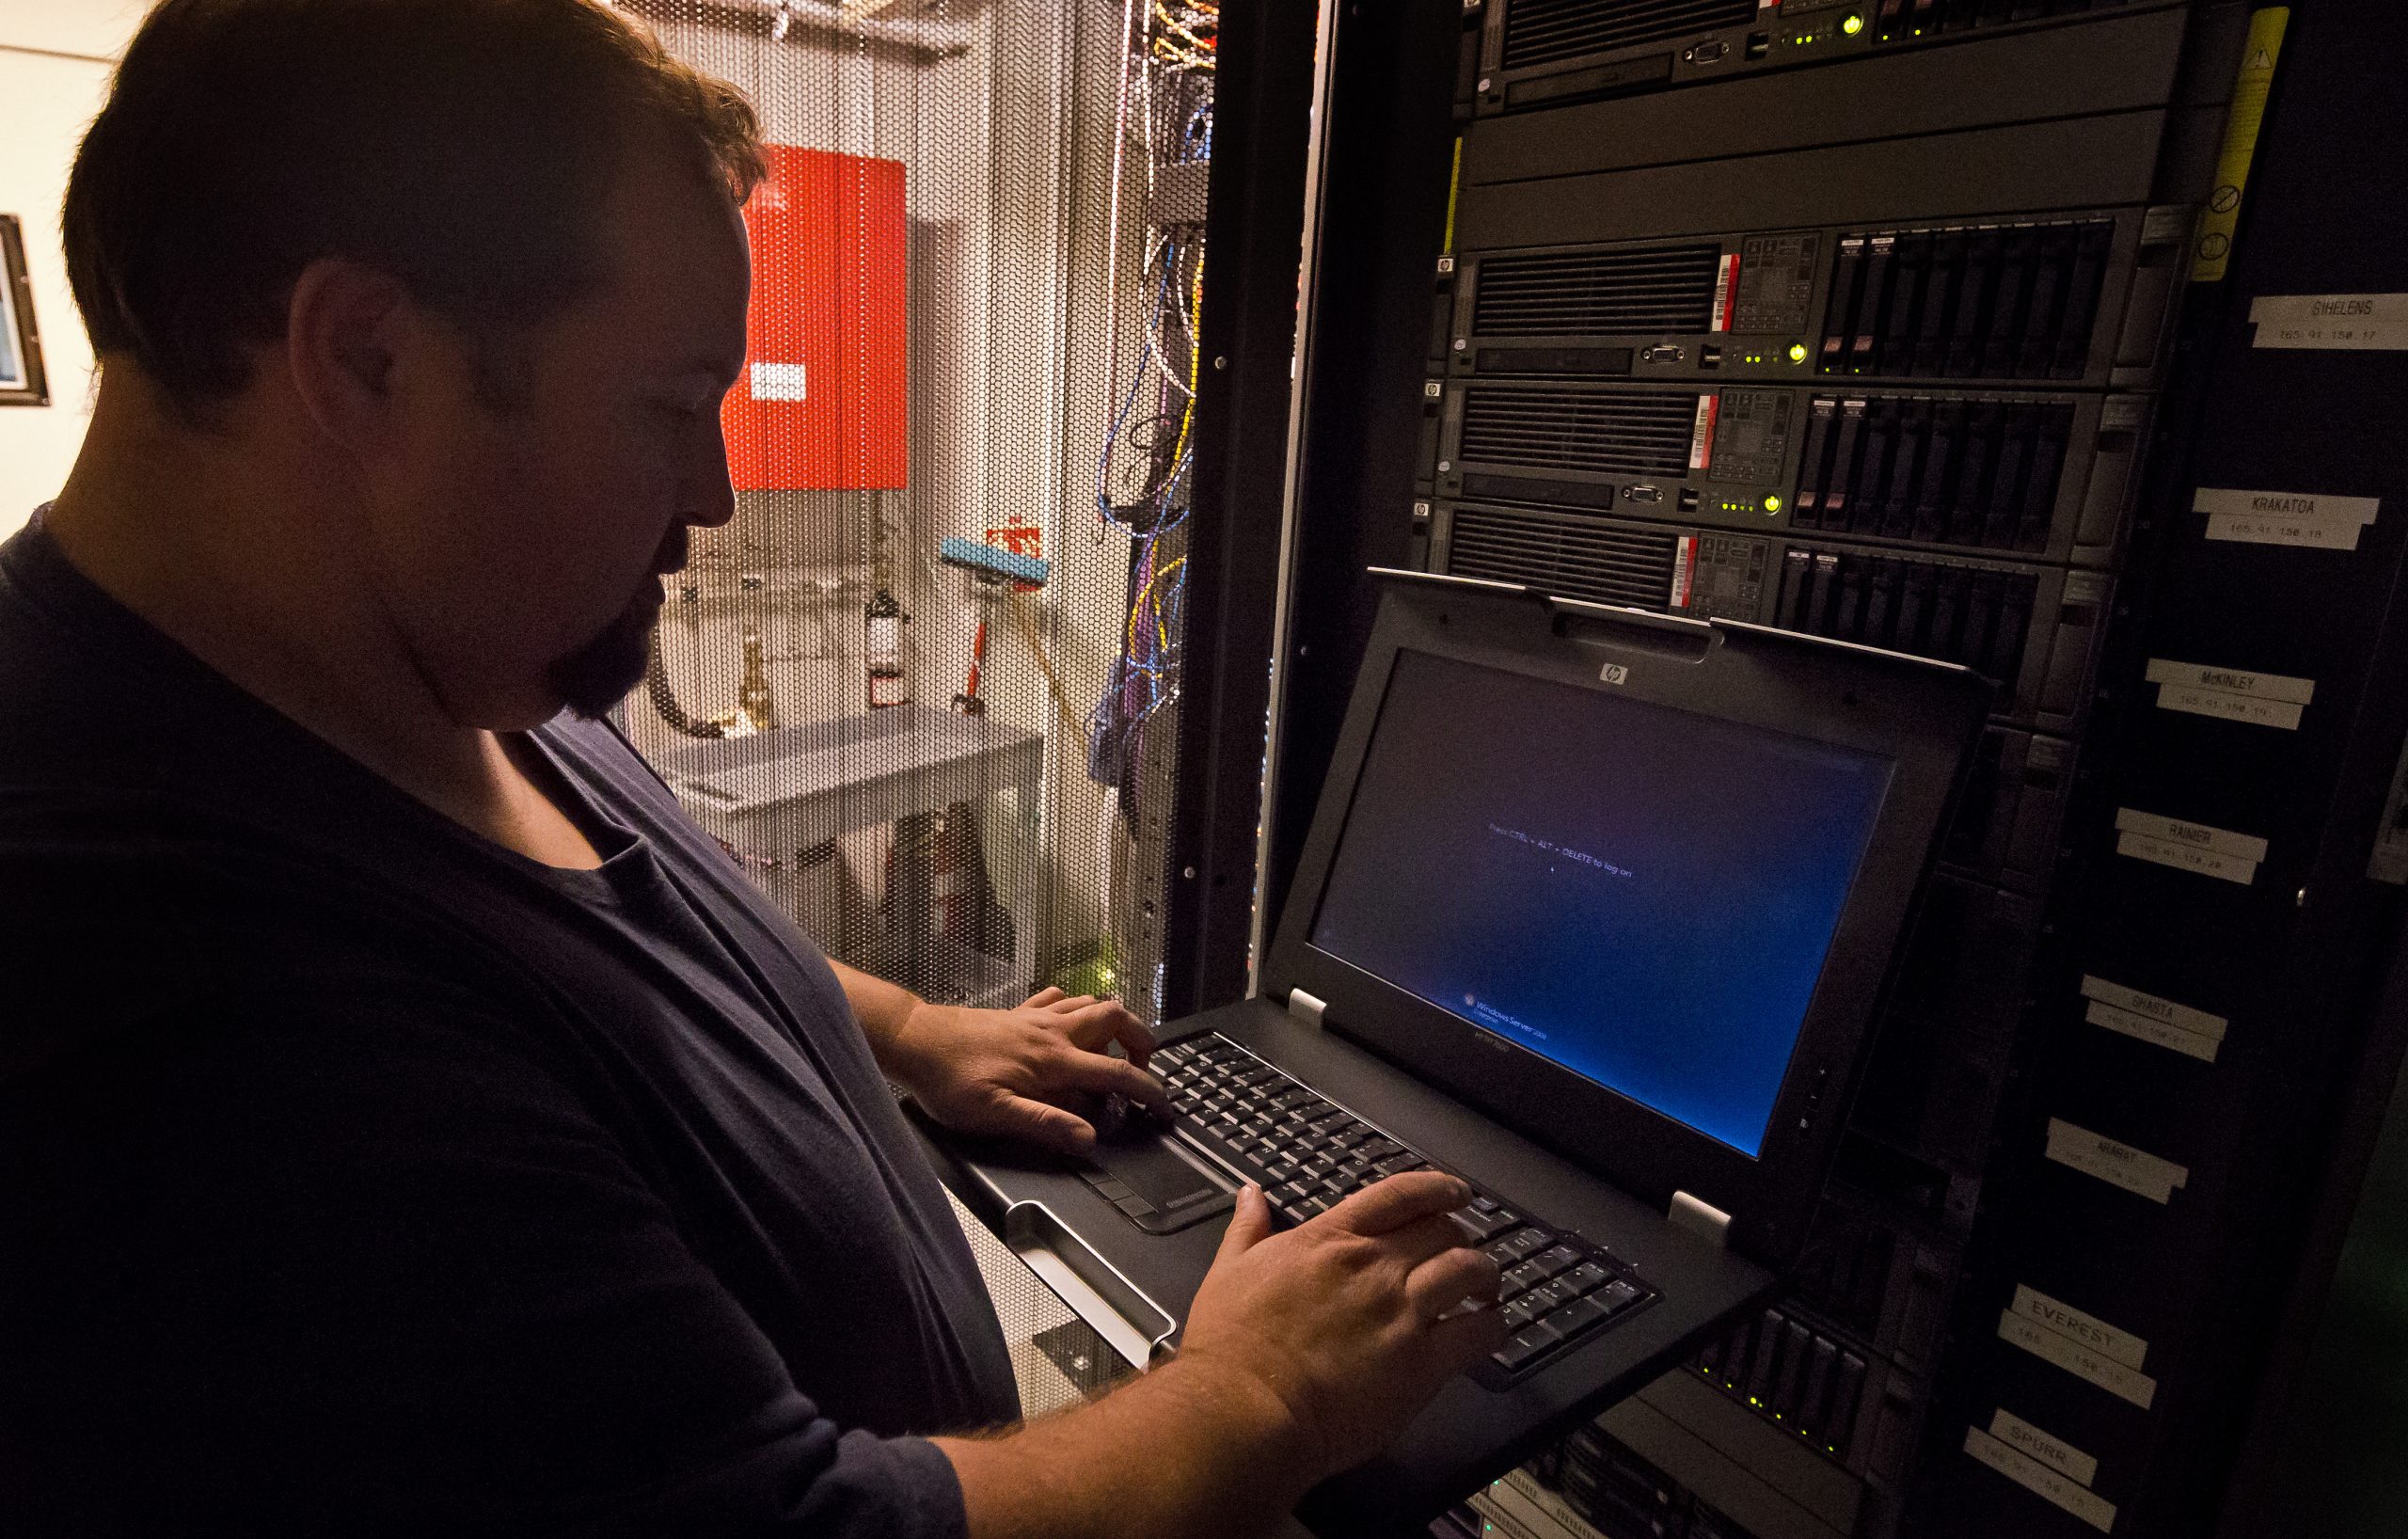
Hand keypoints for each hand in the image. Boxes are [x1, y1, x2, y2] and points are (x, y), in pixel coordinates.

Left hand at [887, 987, 1168, 1155]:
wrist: (915, 1040)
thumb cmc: (949, 1079)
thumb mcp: (995, 1114)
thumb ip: (1045, 1124)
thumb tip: (1088, 1138)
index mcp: (1054, 1061)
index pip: (1117, 1072)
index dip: (1149, 1092)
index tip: (1164, 1108)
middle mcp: (1052, 1033)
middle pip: (1116, 1018)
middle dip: (1142, 1040)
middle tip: (1143, 1068)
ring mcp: (1035, 1018)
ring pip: (1091, 1003)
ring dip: (1113, 1021)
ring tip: (1115, 1047)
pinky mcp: (1017, 1013)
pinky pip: (1057, 998)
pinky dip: (1073, 1006)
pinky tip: (1067, 1022)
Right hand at [1172, 1172, 1506, 1482]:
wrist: (1244, 1406)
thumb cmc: (1231, 1347)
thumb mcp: (1228, 1270)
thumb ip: (1247, 1229)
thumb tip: (1252, 1196)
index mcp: (1329, 1240)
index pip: (1399, 1195)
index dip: (1437, 1188)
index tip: (1454, 1193)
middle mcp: (1373, 1268)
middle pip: (1443, 1231)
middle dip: (1461, 1236)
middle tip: (1465, 1250)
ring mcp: (1401, 1313)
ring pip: (1469, 1272)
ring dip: (1485, 1275)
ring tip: (1488, 1286)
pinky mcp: (1420, 1363)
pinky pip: (1478, 1334)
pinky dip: (1492, 1327)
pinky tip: (1490, 1329)